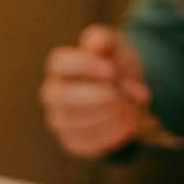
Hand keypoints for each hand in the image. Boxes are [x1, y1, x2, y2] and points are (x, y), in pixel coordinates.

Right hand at [40, 25, 150, 158]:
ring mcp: (59, 121)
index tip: (112, 71)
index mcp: (60, 67)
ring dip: (107, 115)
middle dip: (96, 97)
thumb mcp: (116, 46)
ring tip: (130, 107)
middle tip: (121, 96)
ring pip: (74, 122)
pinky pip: (86, 143)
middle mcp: (53, 95)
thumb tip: (98, 46)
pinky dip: (110, 134)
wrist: (126, 96)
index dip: (84, 67)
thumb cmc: (117, 67)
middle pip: (62, 97)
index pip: (59, 63)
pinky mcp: (72, 143)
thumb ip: (105, 40)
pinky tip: (128, 123)